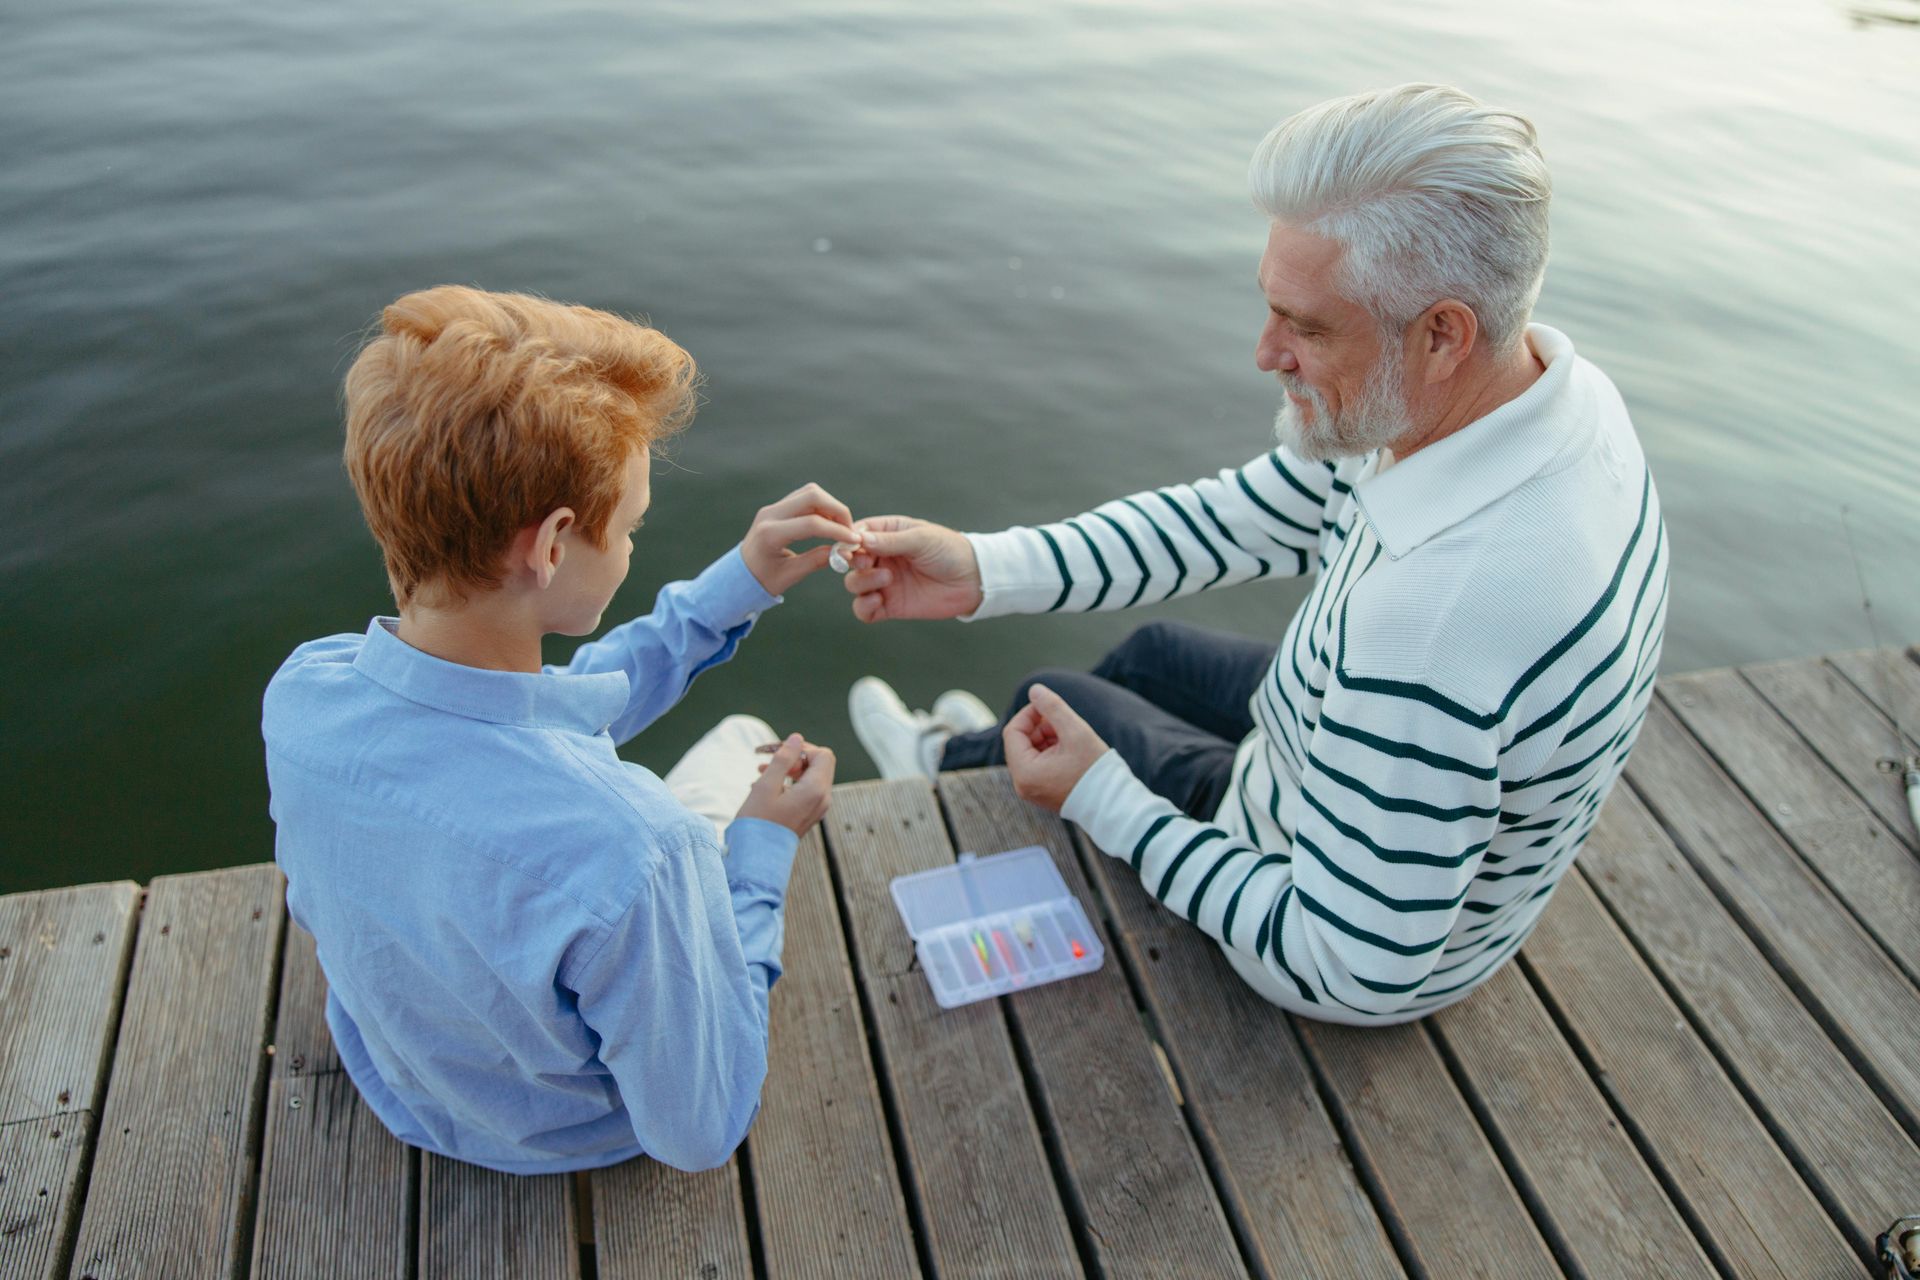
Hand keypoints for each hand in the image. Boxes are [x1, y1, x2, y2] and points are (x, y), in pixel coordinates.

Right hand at [736, 733, 835, 834]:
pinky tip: (766, 786)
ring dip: (789, 770)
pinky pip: (805, 791)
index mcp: (816, 790)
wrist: (757, 858)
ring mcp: (817, 809)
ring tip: (760, 772)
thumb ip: (783, 759)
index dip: (802, 748)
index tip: (778, 752)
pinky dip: (789, 783)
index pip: (822, 755)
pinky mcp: (809, 816)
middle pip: (819, 765)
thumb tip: (796, 738)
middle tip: (767, 760)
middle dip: (794, 758)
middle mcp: (822, 799)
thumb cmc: (758, 822)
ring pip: (810, 777)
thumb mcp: (767, 785)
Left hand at [741, 484, 859, 595]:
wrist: (740, 574)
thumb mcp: (790, 575)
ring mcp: (773, 507)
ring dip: (830, 506)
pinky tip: (829, 524)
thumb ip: (817, 560)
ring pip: (810, 492)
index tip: (854, 541)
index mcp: (770, 534)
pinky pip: (804, 497)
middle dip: (837, 510)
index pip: (811, 523)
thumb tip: (844, 552)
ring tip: (840, 528)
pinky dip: (822, 506)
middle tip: (849, 530)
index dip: (837, 530)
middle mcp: (770, 515)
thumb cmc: (763, 579)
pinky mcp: (777, 507)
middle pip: (812, 496)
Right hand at [843, 515, 983, 622]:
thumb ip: (890, 541)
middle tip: (867, 562)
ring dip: (862, 582)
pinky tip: (878, 601)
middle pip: (850, 560)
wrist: (973, 580)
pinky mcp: (890, 605)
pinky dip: (864, 607)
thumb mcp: (921, 539)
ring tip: (887, 579)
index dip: (848, 541)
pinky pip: (864, 610)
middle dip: (853, 562)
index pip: (857, 534)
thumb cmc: (949, 551)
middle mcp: (882, 558)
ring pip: (854, 584)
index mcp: (887, 534)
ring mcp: (884, 582)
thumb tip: (860, 539)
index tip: (853, 547)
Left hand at [1002, 683, 1109, 812]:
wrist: (1113, 804)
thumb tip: (1034, 689)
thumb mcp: (1074, 731)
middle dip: (1040, 726)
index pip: (1013, 731)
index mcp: (1025, 772)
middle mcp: (1023, 784)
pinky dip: (1051, 751)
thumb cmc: (1095, 769)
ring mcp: (1032, 790)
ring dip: (1047, 737)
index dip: (1029, 713)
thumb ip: (1053, 707)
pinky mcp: (1042, 792)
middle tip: (1064, 722)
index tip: (1049, 706)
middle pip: (1020, 742)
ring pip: (1030, 751)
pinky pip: (1038, 764)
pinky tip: (1071, 749)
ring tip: (1070, 737)